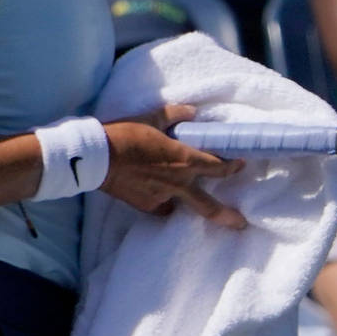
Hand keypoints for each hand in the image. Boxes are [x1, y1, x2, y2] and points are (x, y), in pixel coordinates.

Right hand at [101, 104, 247, 229]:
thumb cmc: (125, 134)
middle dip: (227, 216)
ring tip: (178, 194)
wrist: (96, 158)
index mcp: (183, 160)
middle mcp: (177, 183)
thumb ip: (174, 115)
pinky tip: (153, 192)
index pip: (217, 167)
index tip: (240, 164)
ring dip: (182, 197)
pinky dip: (160, 200)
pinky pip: (159, 205)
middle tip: (240, 223)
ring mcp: (161, 197)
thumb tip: (191, 112)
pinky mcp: (145, 206)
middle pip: (208, 204)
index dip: (232, 165)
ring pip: (179, 202)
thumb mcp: (151, 118)